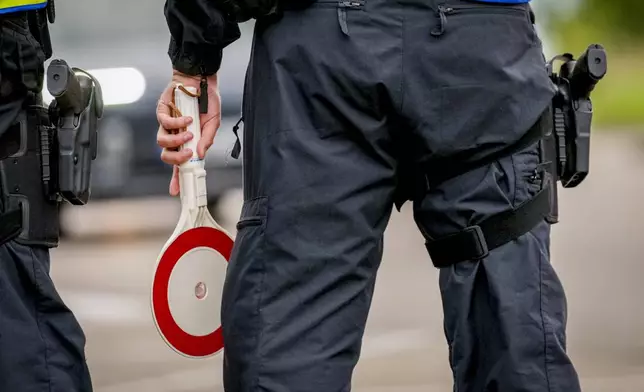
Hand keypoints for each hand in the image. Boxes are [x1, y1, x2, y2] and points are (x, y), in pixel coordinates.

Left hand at [156, 70, 220, 195]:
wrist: (201, 79)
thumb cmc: (208, 101)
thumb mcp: (214, 122)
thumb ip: (207, 139)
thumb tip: (200, 155)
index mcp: (187, 142)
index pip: (180, 164)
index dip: (177, 178)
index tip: (177, 192)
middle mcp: (175, 136)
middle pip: (166, 157)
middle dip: (176, 160)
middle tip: (188, 155)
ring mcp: (167, 125)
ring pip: (162, 143)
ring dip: (177, 141)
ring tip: (190, 134)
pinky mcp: (162, 112)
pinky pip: (165, 123)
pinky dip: (177, 123)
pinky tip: (188, 119)